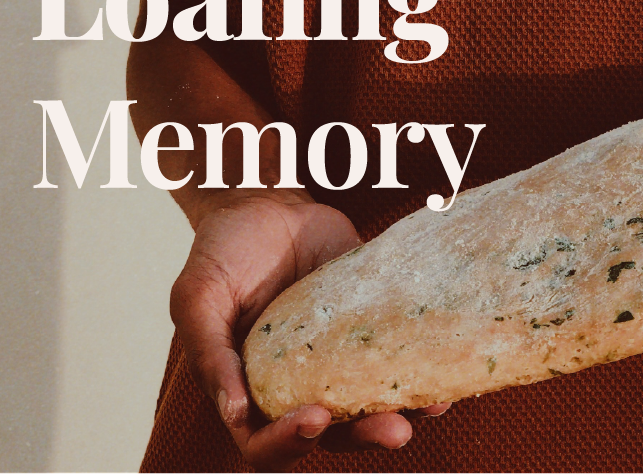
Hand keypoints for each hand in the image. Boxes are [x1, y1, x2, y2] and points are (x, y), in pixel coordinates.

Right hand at [169, 191, 450, 471]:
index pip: (265, 439)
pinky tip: (444, 366)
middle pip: (330, 431)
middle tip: (396, 429)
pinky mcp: (368, 320)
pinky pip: (395, 349)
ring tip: (434, 405)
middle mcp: (297, 380)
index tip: (314, 418)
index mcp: (250, 386)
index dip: (288, 442)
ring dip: (401, 409)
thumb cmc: (223, 249)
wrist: (266, 200)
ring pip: (369, 399)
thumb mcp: (198, 296)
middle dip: (364, 435)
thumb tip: (236, 413)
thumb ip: (210, 353)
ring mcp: (336, 353)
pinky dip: (419, 363)